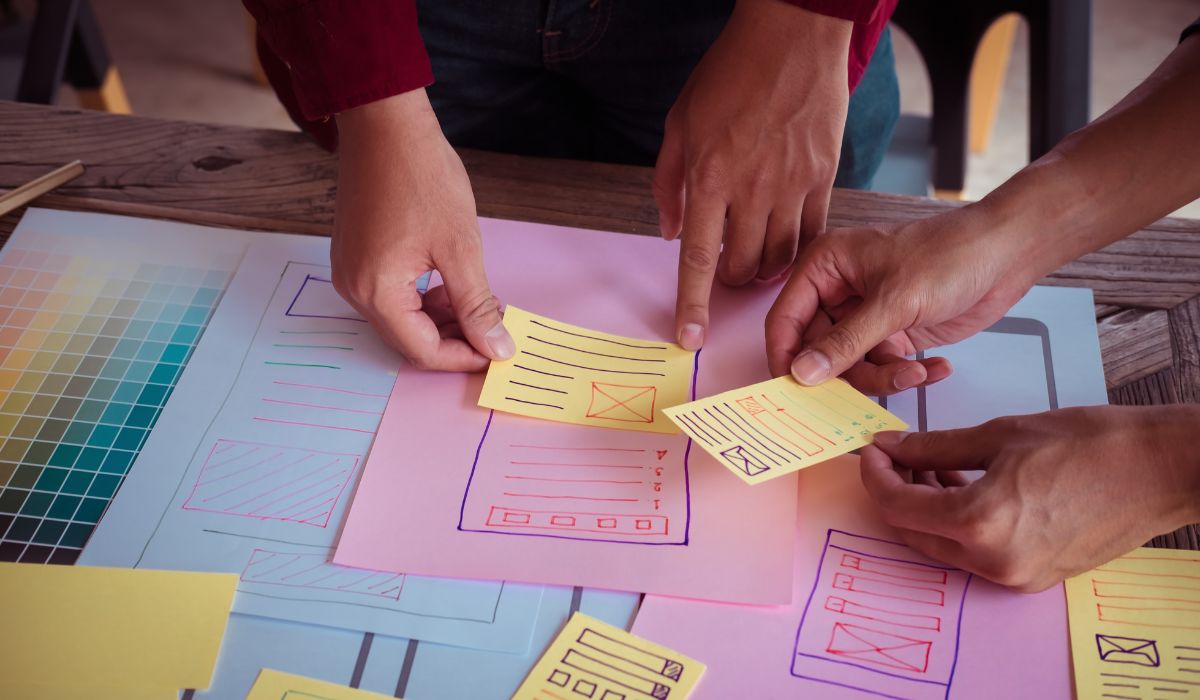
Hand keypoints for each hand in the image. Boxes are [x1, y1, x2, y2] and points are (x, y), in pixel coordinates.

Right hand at [332, 89, 513, 370]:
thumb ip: (476, 305)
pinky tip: (449, 280)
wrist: (385, 124)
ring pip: (400, 318)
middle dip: (453, 338)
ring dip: (439, 318)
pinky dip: (421, 297)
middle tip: (493, 325)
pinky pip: (390, 294)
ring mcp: (350, 272)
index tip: (498, 349)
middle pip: (408, 339)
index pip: (422, 352)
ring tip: (476, 297)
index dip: (464, 357)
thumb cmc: (422, 177)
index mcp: (377, 292)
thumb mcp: (460, 248)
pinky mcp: (354, 255)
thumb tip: (496, 348)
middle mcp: (354, 289)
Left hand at [654, 0, 851, 350]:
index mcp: (709, 177)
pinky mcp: (824, 176)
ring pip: (780, 258)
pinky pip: (811, 233)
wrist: (793, 34)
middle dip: (729, 283)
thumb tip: (672, 231)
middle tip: (724, 272)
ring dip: (762, 271)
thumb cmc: (731, 73)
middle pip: (742, 267)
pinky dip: (795, 249)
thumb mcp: (680, 122)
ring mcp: (793, 185)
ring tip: (753, 258)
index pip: (699, 257)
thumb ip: (670, 181)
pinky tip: (786, 242)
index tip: (690, 337)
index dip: (692, 304)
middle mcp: (752, 188)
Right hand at [765, 205, 1037, 394]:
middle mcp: (838, 292)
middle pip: (819, 351)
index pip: (786, 319)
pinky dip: (907, 373)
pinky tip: (937, 366)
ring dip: (885, 377)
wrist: (1007, 254)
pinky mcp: (893, 334)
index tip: (795, 391)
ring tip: (918, 372)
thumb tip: (801, 374)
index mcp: (824, 268)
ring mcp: (866, 315)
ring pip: (852, 366)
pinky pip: (883, 367)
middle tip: (879, 384)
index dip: (787, 356)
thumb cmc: (948, 256)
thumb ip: (844, 343)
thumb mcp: (893, 302)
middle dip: (850, 373)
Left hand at [859, 405, 1199, 591]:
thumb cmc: (1092, 444)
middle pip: (913, 532)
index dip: (876, 475)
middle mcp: (993, 561)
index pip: (896, 506)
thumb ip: (933, 446)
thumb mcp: (999, 435)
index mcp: (980, 522)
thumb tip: (891, 447)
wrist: (1160, 469)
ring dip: (926, 508)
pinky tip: (962, 486)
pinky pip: (975, 553)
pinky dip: (958, 523)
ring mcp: (1014, 576)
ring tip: (931, 466)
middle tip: (896, 457)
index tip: (874, 450)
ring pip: (942, 545)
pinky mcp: (1033, 576)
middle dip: (895, 493)